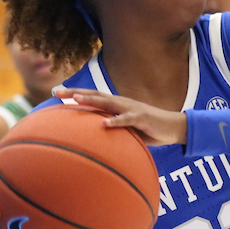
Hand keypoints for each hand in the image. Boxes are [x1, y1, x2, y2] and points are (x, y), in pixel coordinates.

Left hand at [53, 87, 187, 145]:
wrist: (173, 127)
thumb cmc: (148, 129)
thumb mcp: (126, 129)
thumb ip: (111, 130)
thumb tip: (94, 137)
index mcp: (116, 105)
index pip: (92, 96)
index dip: (74, 93)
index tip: (56, 92)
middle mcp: (121, 102)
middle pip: (94, 95)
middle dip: (75, 92)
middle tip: (56, 91)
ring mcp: (131, 108)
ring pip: (108, 102)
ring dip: (91, 100)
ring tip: (76, 99)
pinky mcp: (141, 118)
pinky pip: (127, 120)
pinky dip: (115, 121)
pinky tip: (104, 124)